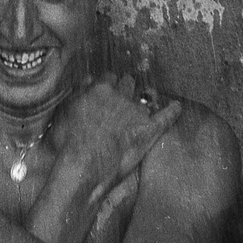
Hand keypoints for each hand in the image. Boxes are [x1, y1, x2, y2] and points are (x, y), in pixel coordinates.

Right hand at [48, 73, 182, 202]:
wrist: (83, 165)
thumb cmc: (68, 142)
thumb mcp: (65, 112)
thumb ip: (78, 93)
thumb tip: (87, 80)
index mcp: (99, 89)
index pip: (109, 77)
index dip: (109, 85)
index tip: (108, 90)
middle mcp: (119, 96)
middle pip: (128, 83)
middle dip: (126, 89)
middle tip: (124, 98)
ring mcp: (136, 112)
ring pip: (144, 97)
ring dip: (143, 100)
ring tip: (146, 103)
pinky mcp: (148, 130)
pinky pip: (165, 116)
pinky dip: (172, 111)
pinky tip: (177, 106)